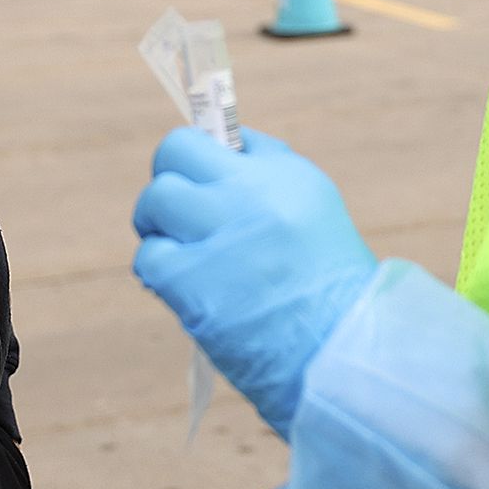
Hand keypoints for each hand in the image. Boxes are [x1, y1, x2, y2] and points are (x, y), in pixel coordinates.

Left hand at [132, 128, 377, 439]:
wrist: (340, 352)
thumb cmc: (327, 281)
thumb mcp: (313, 204)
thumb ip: (266, 167)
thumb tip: (220, 142)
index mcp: (279, 175)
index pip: (205, 136)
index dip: (191, 157)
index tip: (195, 178)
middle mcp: (247, 197)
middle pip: (171, 157)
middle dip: (169, 186)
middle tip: (180, 217)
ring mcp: (217, 239)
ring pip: (153, 204)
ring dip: (160, 229)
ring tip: (185, 255)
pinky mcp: (192, 284)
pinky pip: (148, 258)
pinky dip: (159, 271)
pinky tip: (186, 286)